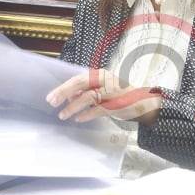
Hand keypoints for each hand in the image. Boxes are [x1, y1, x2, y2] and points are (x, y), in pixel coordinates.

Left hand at [47, 69, 161, 124]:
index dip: (63, 88)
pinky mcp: (117, 103)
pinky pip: (99, 109)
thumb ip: (87, 92)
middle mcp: (104, 79)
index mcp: (99, 75)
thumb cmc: (120, 97)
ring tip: (62, 115)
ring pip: (88, 97)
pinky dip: (87, 114)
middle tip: (52, 103)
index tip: (50, 96)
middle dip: (63, 93)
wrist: (144, 103)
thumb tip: (67, 97)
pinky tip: (78, 119)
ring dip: (73, 107)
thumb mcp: (102, 90)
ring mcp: (111, 91)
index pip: (77, 79)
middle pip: (80, 84)